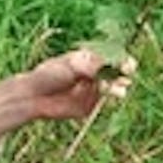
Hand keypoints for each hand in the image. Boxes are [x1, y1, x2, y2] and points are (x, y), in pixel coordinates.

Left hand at [0, 48, 132, 142]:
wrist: (33, 96)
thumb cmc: (48, 75)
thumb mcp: (69, 66)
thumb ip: (88, 65)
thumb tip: (106, 64)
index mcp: (89, 59)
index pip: (112, 57)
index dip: (122, 60)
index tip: (128, 65)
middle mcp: (94, 73)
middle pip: (116, 73)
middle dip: (123, 74)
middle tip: (127, 75)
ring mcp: (92, 90)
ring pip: (112, 88)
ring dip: (118, 88)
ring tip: (119, 90)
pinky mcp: (88, 105)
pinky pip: (102, 103)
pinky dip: (108, 101)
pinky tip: (110, 98)